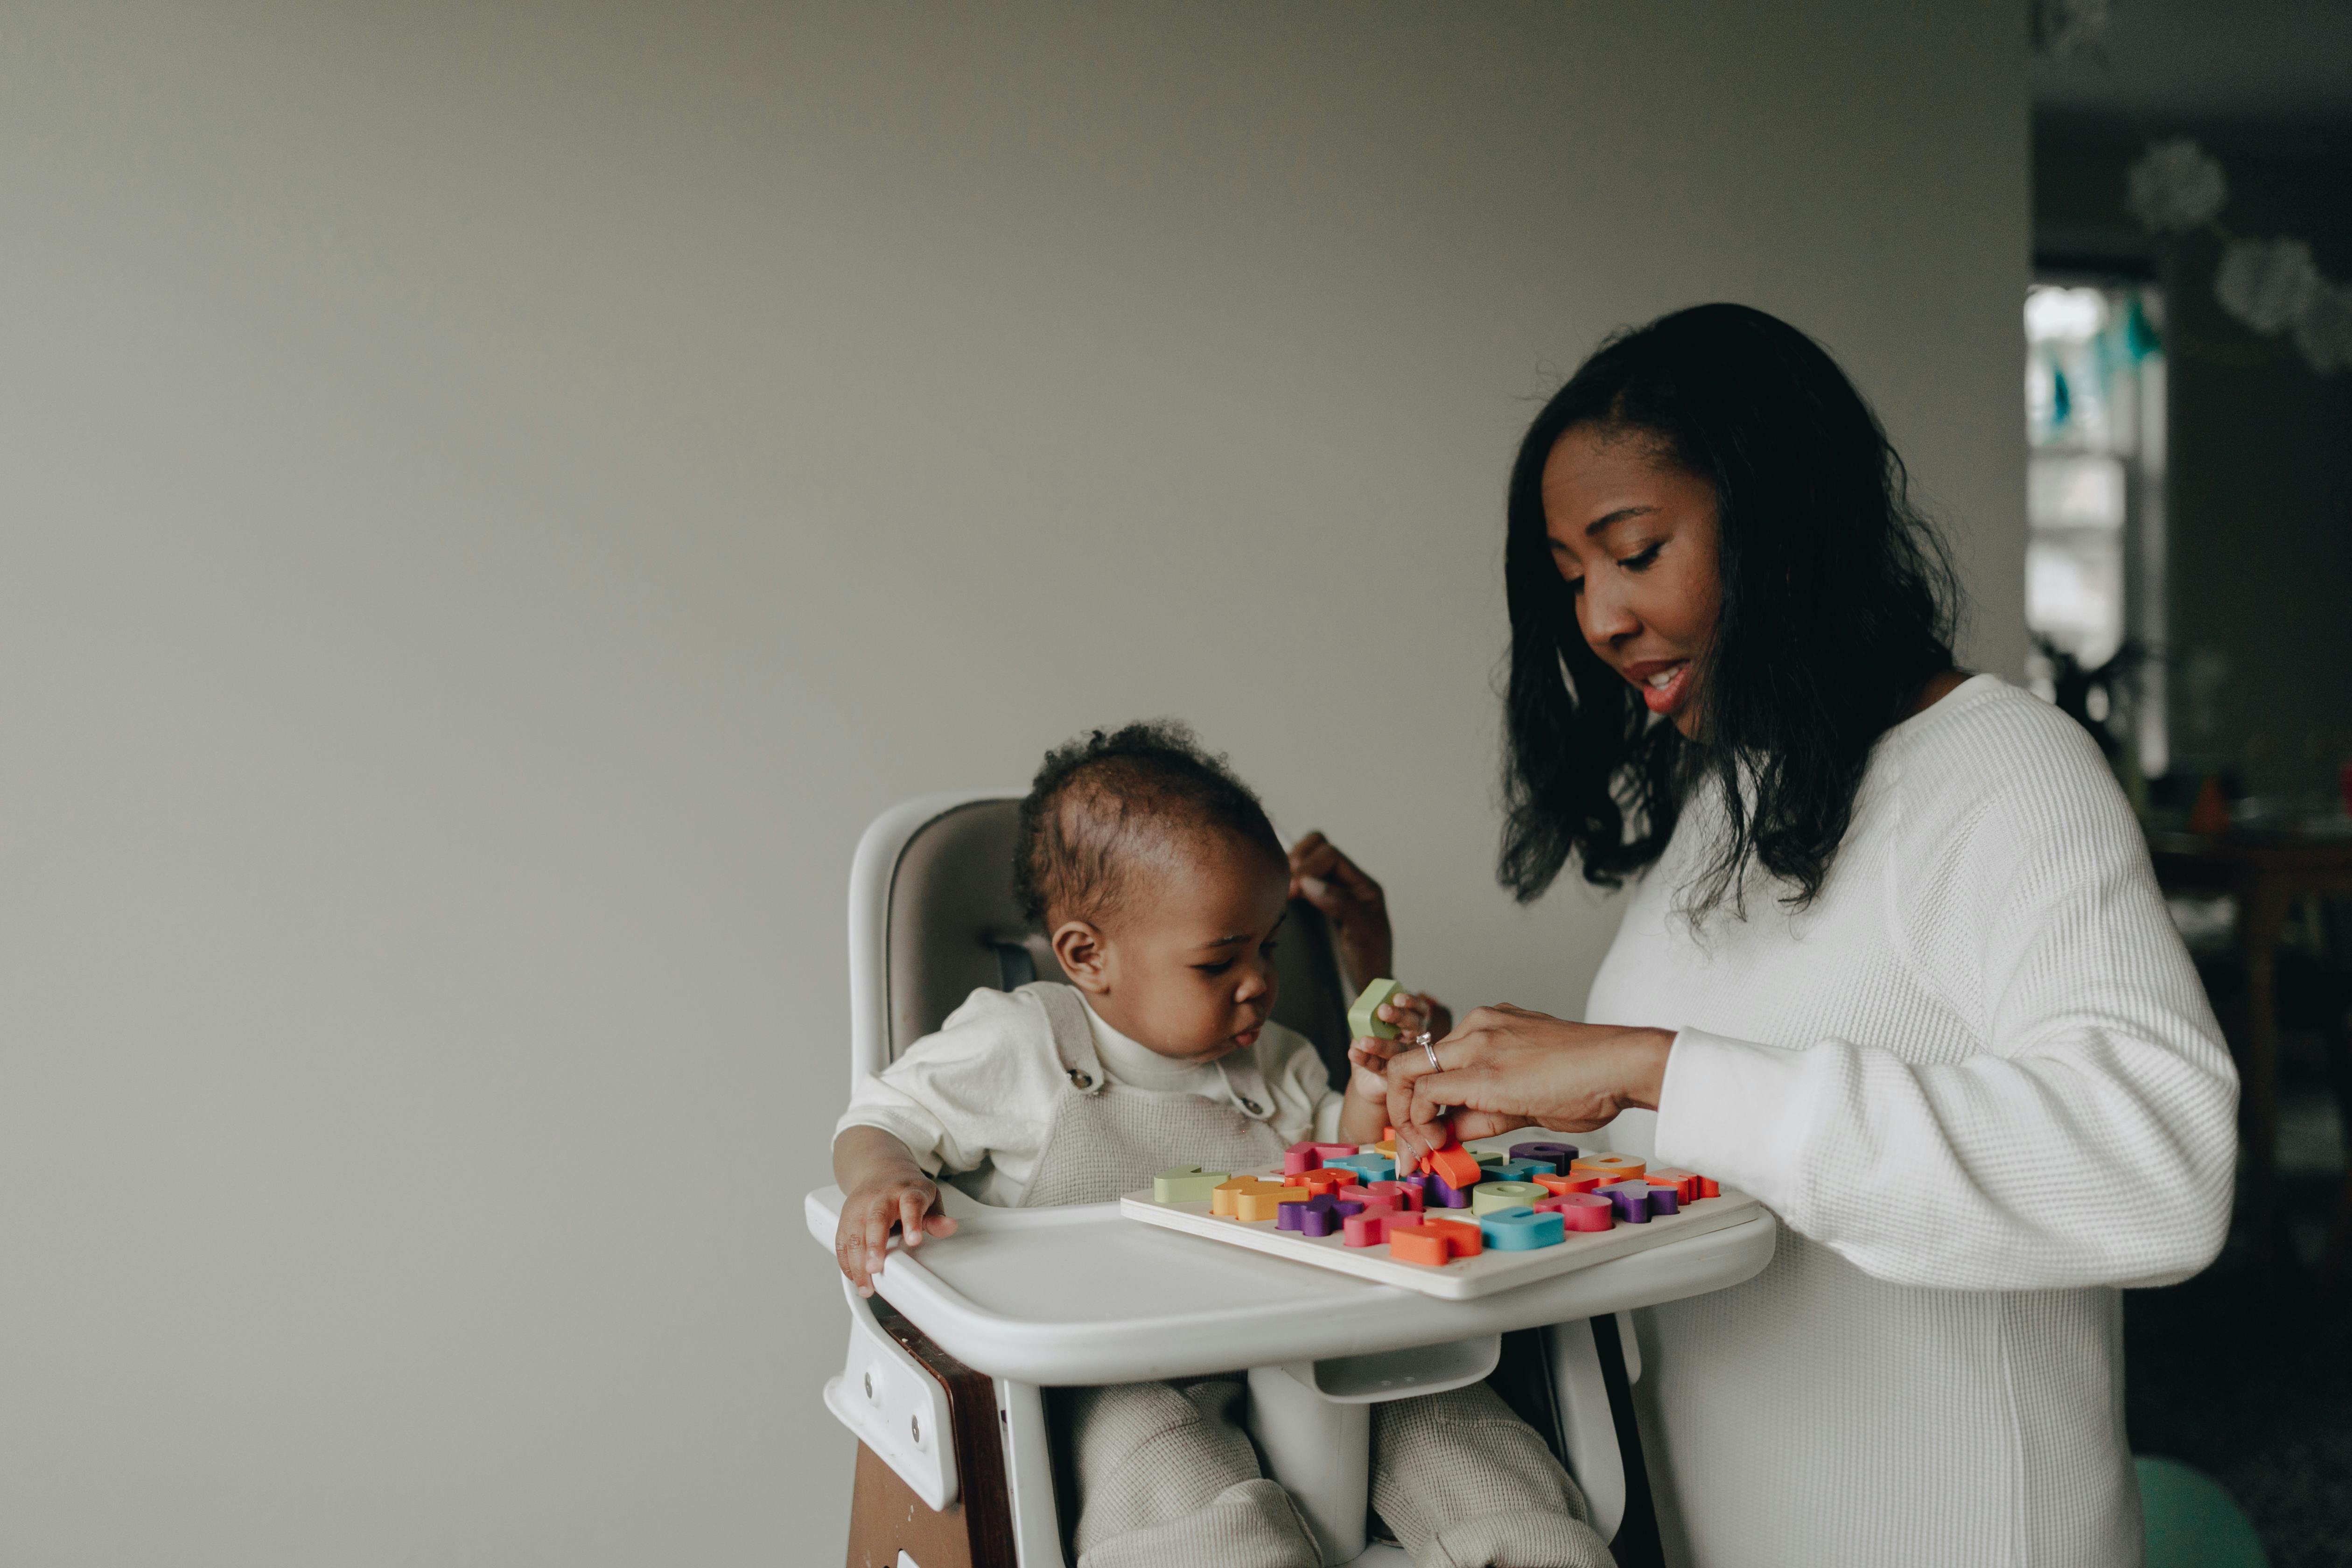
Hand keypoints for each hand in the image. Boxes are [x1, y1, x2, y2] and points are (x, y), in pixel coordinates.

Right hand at [835, 1171, 957, 1296]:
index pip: (910, 1204)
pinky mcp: (846, 1217)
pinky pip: (841, 1240)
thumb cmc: (907, 1190)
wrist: (880, 1170)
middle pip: (876, 1219)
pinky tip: (854, 1276)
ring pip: (854, 1233)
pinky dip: (846, 1261)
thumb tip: (949, 1227)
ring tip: (865, 1285)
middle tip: (875, 1268)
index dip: (912, 1222)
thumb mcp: (928, 1198)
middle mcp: (881, 1197)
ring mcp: (860, 1206)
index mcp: (906, 1191)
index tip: (914, 1241)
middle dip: (874, 1246)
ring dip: (857, 1261)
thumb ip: (936, 1217)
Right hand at [1287, 832, 1392, 989]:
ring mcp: (1332, 891)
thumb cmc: (1370, 961)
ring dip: (1293, 867)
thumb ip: (1340, 903)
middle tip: (1288, 888)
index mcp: (1362, 885)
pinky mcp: (1318, 903)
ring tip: (1285, 890)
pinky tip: (1285, 895)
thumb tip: (1309, 882)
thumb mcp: (1362, 932)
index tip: (1295, 890)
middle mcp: (1347, 883)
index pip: (1330, 855)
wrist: (1368, 985)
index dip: (1309, 866)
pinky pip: (1302, 879)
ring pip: (1308, 860)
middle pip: (1319, 848)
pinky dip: (1290, 880)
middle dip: (1299, 860)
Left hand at [1346, 986, 1443, 1094]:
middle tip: (1382, 1010)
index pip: (1419, 1010)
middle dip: (1399, 1016)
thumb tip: (1360, 1000)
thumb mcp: (1369, 1029)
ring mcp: (1407, 1060)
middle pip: (1413, 1027)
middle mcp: (1414, 1041)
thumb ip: (1367, 1015)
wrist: (1367, 1079)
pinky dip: (1365, 1059)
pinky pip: (1380, 1066)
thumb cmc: (1373, 1047)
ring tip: (1364, 1041)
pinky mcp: (1395, 1076)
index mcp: (1412, 1024)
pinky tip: (1353, 1053)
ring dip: (1381, 1044)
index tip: (1397, 997)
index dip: (1411, 1003)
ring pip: (1399, 1051)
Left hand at [1383, 1005, 1674, 1166]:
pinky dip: (1418, 1120)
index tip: (1423, 1134)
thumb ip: (1483, 1110)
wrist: (1621, 1065)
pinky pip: (1426, 1091)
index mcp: (1487, 1026)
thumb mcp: (1524, 1093)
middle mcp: (1475, 1027)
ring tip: (1423, 1151)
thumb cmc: (1587, 1080)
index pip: (1433, 1062)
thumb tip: (1449, 1134)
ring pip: (1407, 1072)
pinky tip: (1437, 1144)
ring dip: (1404, 1118)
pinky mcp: (1481, 1070)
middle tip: (1407, 1148)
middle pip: (1409, 1063)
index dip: (1417, 1101)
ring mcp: (1476, 1043)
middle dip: (1397, 1108)